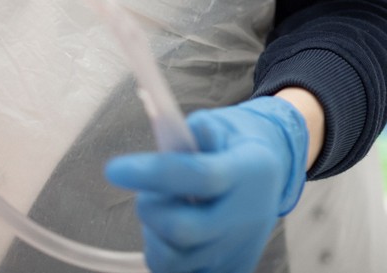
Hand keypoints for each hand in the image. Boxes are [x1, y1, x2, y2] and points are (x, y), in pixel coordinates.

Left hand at [104, 96, 309, 272]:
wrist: (272, 178)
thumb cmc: (235, 149)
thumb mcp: (224, 127)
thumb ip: (197, 132)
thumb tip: (172, 137)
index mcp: (249, 171)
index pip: (199, 176)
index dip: (153, 173)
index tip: (114, 169)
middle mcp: (246, 217)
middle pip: (183, 230)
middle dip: (151, 211)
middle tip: (150, 195)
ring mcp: (238, 250)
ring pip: (172, 261)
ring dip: (155, 237)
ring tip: (166, 215)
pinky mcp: (231, 271)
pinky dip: (168, 256)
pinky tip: (175, 237)